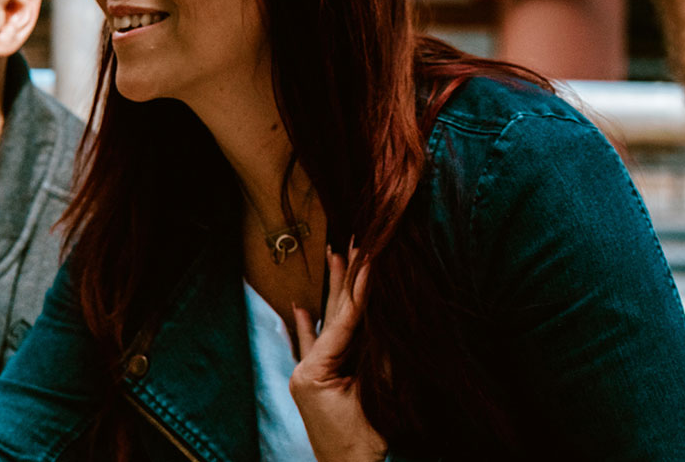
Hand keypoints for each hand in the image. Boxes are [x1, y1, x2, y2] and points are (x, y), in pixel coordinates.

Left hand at [291, 248, 386, 461]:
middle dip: (343, 278)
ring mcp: (308, 375)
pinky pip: (311, 347)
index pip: (344, 322)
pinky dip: (307, 326)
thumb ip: (380, 359)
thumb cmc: (365, 441)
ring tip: (334, 256)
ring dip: (333, 291)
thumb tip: (386, 318)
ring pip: (326, 325)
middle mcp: (306, 369)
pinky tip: (299, 305)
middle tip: (350, 243)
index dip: (360, 291)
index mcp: (314, 372)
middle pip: (331, 316)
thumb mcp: (377, 398)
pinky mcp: (314, 383)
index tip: (370, 260)